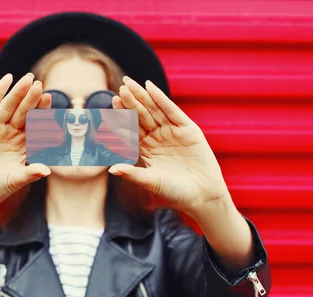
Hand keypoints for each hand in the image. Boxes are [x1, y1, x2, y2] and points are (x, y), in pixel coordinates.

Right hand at [0, 73, 51, 211]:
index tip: (49, 99)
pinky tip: (7, 79)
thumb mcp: (14, 180)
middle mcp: (10, 133)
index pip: (35, 124)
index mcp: (23, 143)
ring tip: (27, 79)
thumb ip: (29, 173)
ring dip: (17, 93)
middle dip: (31, 99)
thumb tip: (47, 170)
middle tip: (39, 85)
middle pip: (23, 112)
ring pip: (8, 107)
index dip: (42, 112)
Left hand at [108, 76, 230, 216]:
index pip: (131, 129)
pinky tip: (150, 87)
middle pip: (142, 116)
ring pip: (155, 110)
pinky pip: (173, 111)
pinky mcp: (188, 130)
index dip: (122, 117)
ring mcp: (173, 132)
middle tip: (119, 88)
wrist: (202, 196)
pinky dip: (162, 99)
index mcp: (146, 148)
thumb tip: (110, 169)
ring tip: (130, 84)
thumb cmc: (175, 191)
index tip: (111, 104)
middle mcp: (158, 137)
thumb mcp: (151, 181)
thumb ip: (132, 174)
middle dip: (131, 102)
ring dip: (143, 97)